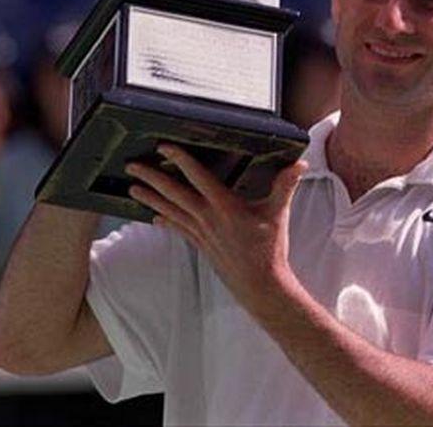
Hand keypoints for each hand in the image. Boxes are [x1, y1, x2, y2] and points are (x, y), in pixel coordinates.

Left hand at [125, 145, 307, 315]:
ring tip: (132, 187)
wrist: (261, 285)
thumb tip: (301, 163)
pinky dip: (165, 221)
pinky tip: (153, 217)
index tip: (164, 147)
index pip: (198, 176)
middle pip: (174, 193)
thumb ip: (286, 185)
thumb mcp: (279, 213)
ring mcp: (201, 232)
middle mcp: (208, 218)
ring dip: (150, 198)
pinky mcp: (201, 245)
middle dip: (152, 178)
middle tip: (132, 165)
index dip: (181, 160)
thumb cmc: (270, 248)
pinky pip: (178, 229)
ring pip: (170, 211)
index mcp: (225, 206)